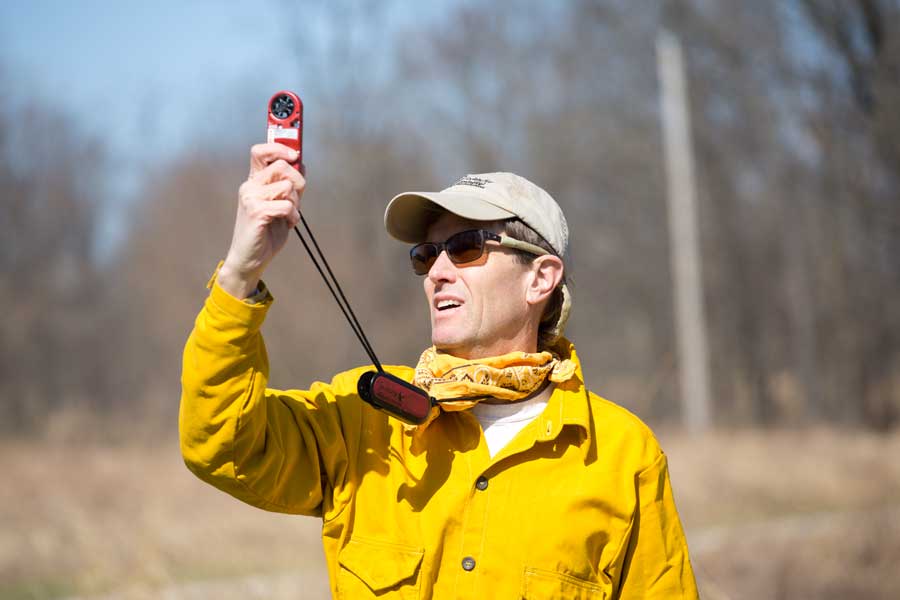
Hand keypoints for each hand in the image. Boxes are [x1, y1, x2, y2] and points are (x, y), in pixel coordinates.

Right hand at [218, 143, 305, 298]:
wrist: (250, 259)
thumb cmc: (266, 233)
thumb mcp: (281, 205)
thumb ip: (289, 186)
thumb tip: (301, 164)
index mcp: (254, 182)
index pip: (261, 152)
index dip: (279, 147)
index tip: (295, 154)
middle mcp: (250, 186)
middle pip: (282, 166)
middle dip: (299, 182)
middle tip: (297, 199)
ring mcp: (251, 198)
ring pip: (287, 186)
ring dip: (296, 204)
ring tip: (288, 216)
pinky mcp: (256, 211)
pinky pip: (286, 205)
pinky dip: (293, 216)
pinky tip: (287, 224)